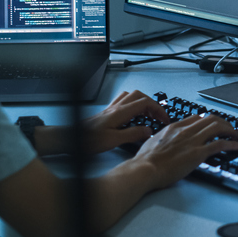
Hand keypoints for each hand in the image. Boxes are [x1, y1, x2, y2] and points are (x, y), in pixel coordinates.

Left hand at [33, 91, 170, 155]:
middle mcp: (116, 107)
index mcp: (120, 112)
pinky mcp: (107, 113)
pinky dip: (132, 105)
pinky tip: (133, 115)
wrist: (72, 138)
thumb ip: (133, 134)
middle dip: (153, 104)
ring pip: (131, 96)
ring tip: (148, 114)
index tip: (164, 118)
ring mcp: (111, 109)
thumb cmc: (89, 140)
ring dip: (142, 102)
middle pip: (139, 96)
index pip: (145, 103)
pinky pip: (123, 102)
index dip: (158, 109)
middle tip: (158, 116)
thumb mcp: (114, 140)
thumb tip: (148, 130)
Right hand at [130, 114, 237, 189]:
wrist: (145, 169)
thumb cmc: (145, 161)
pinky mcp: (198, 153)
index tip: (213, 125)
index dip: (208, 120)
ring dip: (231, 130)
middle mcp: (185, 131)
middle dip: (223, 122)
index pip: (196, 118)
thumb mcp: (153, 143)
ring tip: (237, 135)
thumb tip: (164, 143)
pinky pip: (220, 144)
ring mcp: (192, 141)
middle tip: (230, 128)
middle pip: (210, 119)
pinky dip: (232, 144)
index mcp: (174, 127)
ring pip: (217, 127)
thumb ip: (162, 140)